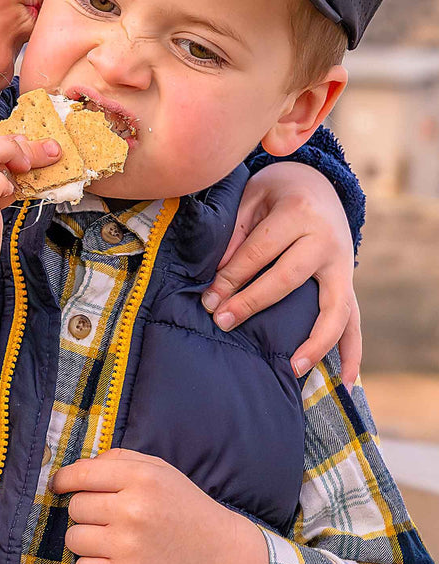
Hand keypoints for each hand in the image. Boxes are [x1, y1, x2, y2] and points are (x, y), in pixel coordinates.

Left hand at [53, 448, 266, 563]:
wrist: (217, 554)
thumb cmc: (182, 506)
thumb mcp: (157, 469)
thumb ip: (117, 460)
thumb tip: (77, 468)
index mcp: (139, 478)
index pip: (81, 474)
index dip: (63, 480)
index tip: (58, 485)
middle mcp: (132, 510)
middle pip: (75, 507)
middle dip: (84, 511)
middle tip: (104, 517)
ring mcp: (128, 545)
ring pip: (74, 538)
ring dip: (85, 538)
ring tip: (107, 539)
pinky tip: (109, 559)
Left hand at [201, 163, 359, 385]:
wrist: (318, 183)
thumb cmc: (275, 193)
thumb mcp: (251, 198)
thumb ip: (235, 233)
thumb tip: (218, 278)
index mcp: (298, 213)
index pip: (259, 253)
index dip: (231, 277)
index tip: (209, 300)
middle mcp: (325, 240)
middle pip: (287, 279)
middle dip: (252, 303)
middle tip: (223, 322)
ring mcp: (342, 264)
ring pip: (334, 308)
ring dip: (315, 341)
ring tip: (293, 369)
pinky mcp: (348, 281)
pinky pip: (354, 320)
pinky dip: (352, 351)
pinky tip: (346, 380)